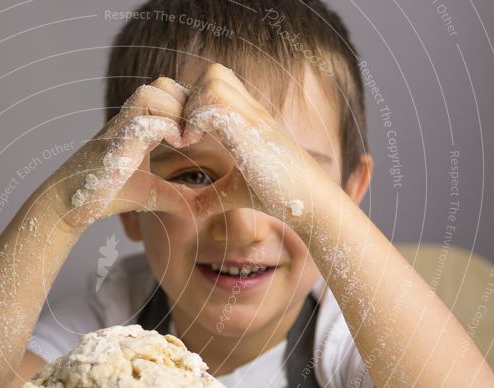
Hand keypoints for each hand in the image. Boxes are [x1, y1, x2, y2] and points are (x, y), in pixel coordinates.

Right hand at [57, 77, 204, 225]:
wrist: (69, 204)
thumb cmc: (106, 195)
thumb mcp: (152, 194)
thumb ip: (177, 195)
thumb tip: (202, 206)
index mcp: (138, 125)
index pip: (169, 94)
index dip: (188, 106)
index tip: (199, 134)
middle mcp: (129, 120)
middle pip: (163, 84)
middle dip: (185, 104)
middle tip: (196, 134)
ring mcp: (120, 128)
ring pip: (153, 92)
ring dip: (176, 111)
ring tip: (185, 139)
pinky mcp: (114, 144)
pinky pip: (144, 120)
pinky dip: (166, 127)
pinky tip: (177, 144)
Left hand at [181, 63, 332, 220]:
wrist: (310, 203)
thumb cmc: (277, 197)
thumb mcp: (233, 194)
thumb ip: (210, 196)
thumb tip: (189, 209)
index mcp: (246, 119)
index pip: (215, 83)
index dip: (192, 102)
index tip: (184, 135)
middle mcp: (250, 111)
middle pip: (213, 72)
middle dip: (189, 98)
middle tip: (183, 133)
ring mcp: (253, 117)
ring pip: (212, 79)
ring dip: (191, 107)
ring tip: (187, 139)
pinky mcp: (253, 130)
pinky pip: (214, 102)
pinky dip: (195, 120)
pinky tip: (191, 144)